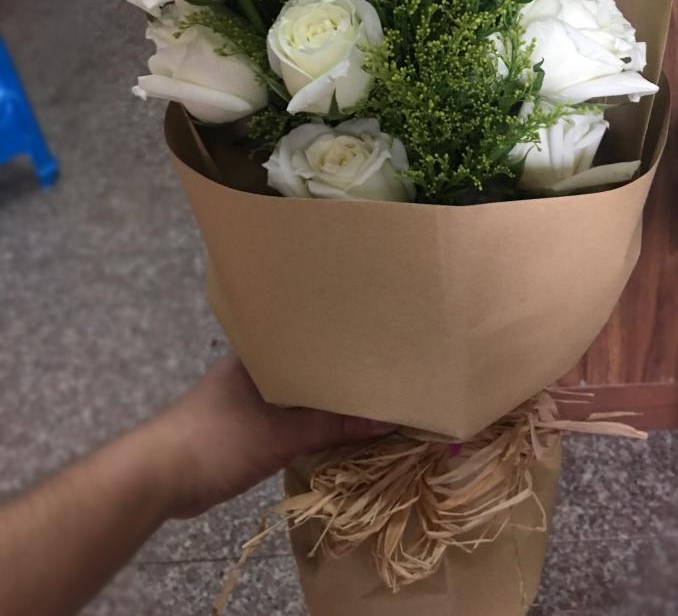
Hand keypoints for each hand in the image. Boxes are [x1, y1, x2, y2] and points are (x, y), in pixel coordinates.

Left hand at [144, 355, 392, 518]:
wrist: (158, 476)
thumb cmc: (218, 439)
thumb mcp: (282, 434)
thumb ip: (332, 427)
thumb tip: (385, 421)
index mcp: (261, 350)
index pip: (310, 334)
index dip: (342, 339)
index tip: (377, 343)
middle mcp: (255, 365)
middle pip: (307, 365)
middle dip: (337, 374)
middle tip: (380, 375)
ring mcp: (247, 395)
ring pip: (296, 392)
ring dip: (322, 401)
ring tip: (365, 400)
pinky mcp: (243, 423)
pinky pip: (286, 415)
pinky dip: (307, 422)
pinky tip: (331, 429)